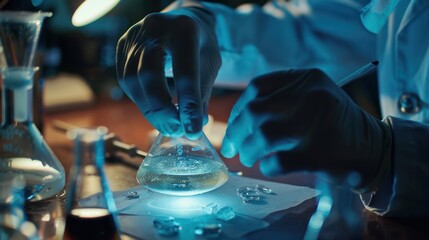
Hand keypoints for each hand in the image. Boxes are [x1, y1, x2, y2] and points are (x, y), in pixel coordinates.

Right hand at [116, 6, 220, 138]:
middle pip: (148, 74)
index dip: (188, 106)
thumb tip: (195, 124)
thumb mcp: (210, 64)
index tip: (192, 131)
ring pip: (132, 79)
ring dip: (149, 109)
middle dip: (161, 109)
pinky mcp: (123, 44)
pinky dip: (140, 99)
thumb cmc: (200, 45)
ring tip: (166, 125)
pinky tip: (154, 110)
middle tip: (175, 131)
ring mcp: (135, 35)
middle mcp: (155, 28)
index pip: (185, 73)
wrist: (183, 21)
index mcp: (184, 29)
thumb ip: (202, 93)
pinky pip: (125, 78)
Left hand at [221, 69, 390, 187]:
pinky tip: (268, 167)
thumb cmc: (334, 122)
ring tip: (247, 157)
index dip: (238, 108)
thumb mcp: (312, 95)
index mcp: (306, 78)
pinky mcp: (319, 154)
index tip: (233, 125)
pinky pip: (278, 161)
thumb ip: (280, 98)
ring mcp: (315, 124)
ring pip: (263, 136)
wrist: (373, 147)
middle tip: (232, 147)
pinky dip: (267, 166)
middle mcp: (311, 96)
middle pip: (256, 112)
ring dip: (249, 150)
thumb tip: (237, 120)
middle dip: (236, 132)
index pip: (257, 87)